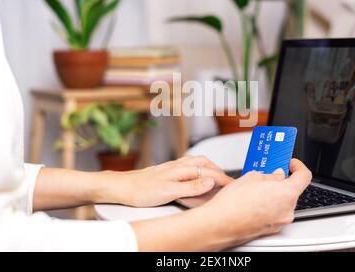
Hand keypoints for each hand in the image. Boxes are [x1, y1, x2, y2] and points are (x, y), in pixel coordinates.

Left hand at [94, 156, 232, 206]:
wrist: (121, 187)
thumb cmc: (140, 190)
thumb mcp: (170, 192)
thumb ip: (192, 186)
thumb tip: (211, 181)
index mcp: (181, 169)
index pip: (209, 171)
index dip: (223, 178)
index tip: (232, 184)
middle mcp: (177, 165)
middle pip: (204, 162)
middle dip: (218, 169)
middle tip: (227, 180)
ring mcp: (171, 167)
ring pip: (196, 162)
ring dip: (208, 167)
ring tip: (215, 175)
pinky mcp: (166, 171)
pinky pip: (187, 165)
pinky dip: (197, 168)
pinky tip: (193, 174)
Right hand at [200, 159, 311, 246]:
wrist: (219, 224)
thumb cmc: (233, 203)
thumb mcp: (252, 177)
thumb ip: (270, 175)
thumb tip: (276, 175)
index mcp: (287, 194)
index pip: (304, 176)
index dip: (298, 167)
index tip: (291, 164)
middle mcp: (287, 210)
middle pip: (292, 191)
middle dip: (281, 182)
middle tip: (267, 175)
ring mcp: (280, 222)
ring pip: (282, 203)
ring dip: (273, 194)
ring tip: (255, 190)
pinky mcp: (271, 229)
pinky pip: (275, 213)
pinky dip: (268, 206)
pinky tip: (252, 202)